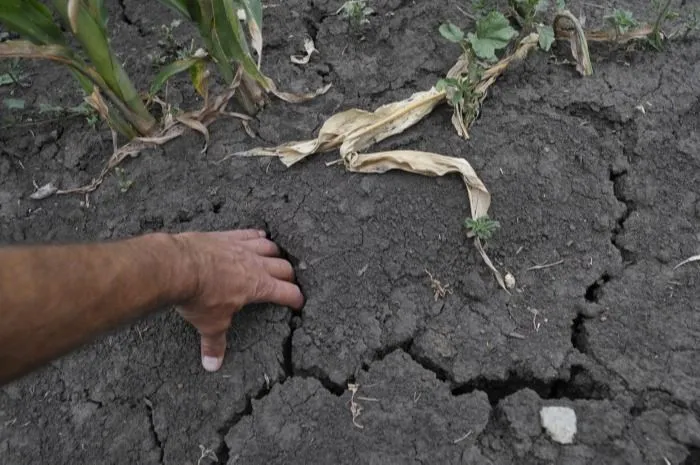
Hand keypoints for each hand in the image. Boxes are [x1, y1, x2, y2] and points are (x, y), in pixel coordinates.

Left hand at [173, 230, 303, 371]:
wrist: (177, 266)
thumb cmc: (198, 295)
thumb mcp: (210, 324)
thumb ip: (215, 344)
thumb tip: (213, 365)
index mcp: (259, 287)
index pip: (288, 293)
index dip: (296, 299)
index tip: (299, 303)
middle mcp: (256, 264)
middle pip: (284, 267)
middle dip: (289, 276)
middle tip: (289, 283)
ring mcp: (242, 247)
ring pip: (270, 247)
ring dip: (276, 253)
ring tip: (277, 258)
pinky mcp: (228, 236)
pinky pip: (249, 233)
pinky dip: (257, 235)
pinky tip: (259, 235)